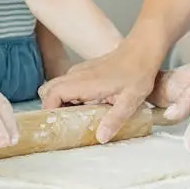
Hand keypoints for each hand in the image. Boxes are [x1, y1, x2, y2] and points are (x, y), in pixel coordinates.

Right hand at [37, 45, 158, 142]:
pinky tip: (86, 107)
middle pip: (48, 90)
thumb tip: (101, 138)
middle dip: (52, 108)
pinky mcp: (84, 71)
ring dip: (60, 102)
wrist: (142, 50)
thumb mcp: (130, 100)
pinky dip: (68, 96)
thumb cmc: (138, 72)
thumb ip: (115, 119)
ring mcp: (79, 71)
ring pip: (56, 87)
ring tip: (77, 118)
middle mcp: (77, 75)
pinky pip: (66, 84)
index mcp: (84, 82)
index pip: (52, 94)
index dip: (50, 110)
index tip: (58, 125)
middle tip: (66, 123)